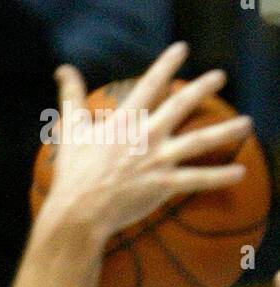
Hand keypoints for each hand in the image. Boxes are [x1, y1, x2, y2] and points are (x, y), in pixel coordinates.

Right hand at [41, 42, 251, 243]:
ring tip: (247, 123)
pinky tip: (240, 172)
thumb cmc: (73, 175)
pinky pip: (197, 179)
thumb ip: (71, 97)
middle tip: (220, 76)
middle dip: (203, 87)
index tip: (181, 50)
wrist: (79, 212)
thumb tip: (62, 70)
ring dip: (226, 130)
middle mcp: (147, 135)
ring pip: (199, 140)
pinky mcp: (164, 185)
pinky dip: (219, 177)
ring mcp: (158, 160)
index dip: (166, 65)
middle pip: (182, 105)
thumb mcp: (71, 130)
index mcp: (126, 121)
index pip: (150, 85)